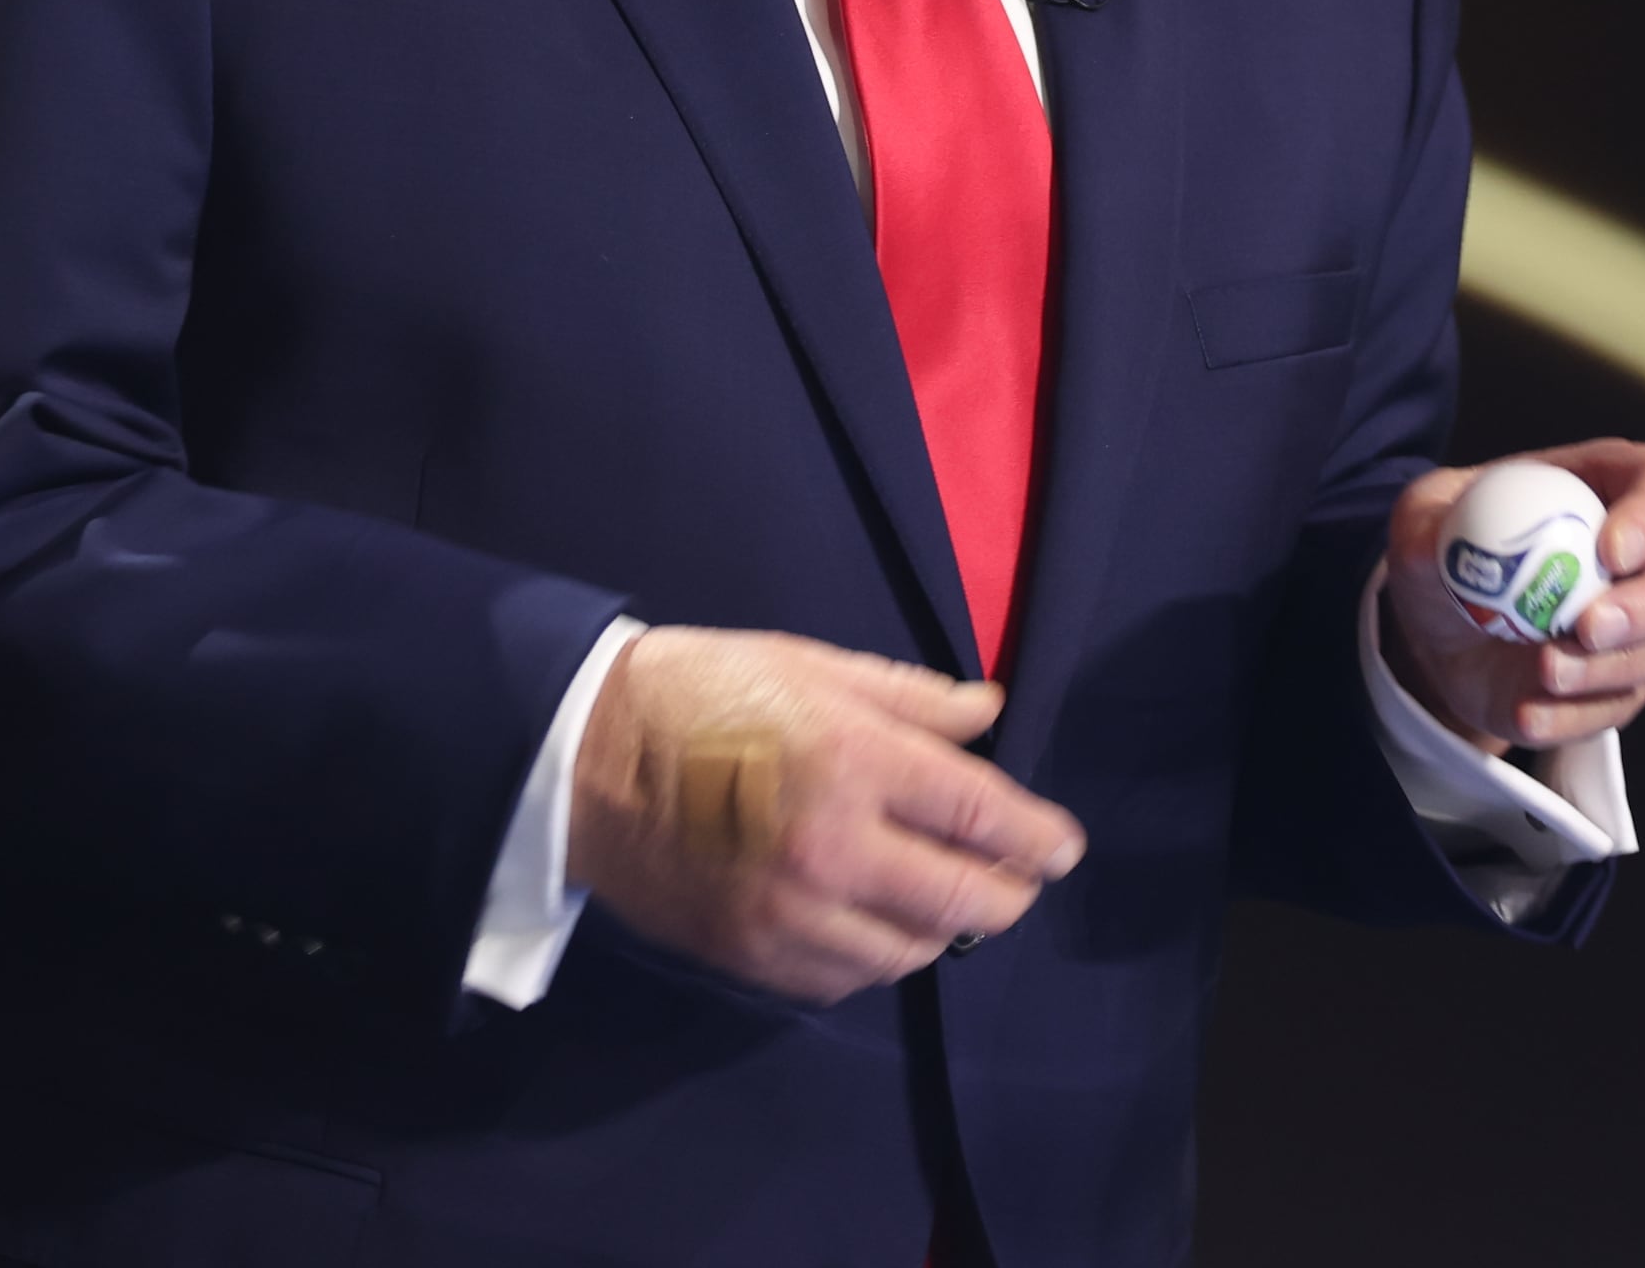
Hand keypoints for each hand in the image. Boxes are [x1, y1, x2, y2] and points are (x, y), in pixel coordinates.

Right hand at [566, 626, 1086, 1004]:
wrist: (582, 757)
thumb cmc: (705, 690)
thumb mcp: (813, 665)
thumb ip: (910, 699)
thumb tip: (991, 716)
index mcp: (853, 759)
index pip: (982, 815)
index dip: (1038, 837)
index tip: (1063, 848)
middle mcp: (833, 847)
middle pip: (962, 899)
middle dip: (1009, 893)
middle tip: (1021, 880)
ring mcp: (790, 912)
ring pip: (909, 952)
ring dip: (945, 930)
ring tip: (952, 902)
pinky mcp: (751, 954)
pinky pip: (846, 978)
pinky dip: (879, 957)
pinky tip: (883, 927)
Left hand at [1380, 440, 1644, 750]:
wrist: (1436, 636)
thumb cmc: (1445, 553)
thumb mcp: (1420, 522)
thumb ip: (1430, 523)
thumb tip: (1446, 541)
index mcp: (1609, 487)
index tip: (1610, 553)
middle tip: (1589, 625)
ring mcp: (1644, 624)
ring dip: (1615, 667)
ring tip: (1544, 670)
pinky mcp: (1623, 683)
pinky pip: (1625, 705)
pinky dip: (1578, 714)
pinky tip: (1527, 710)